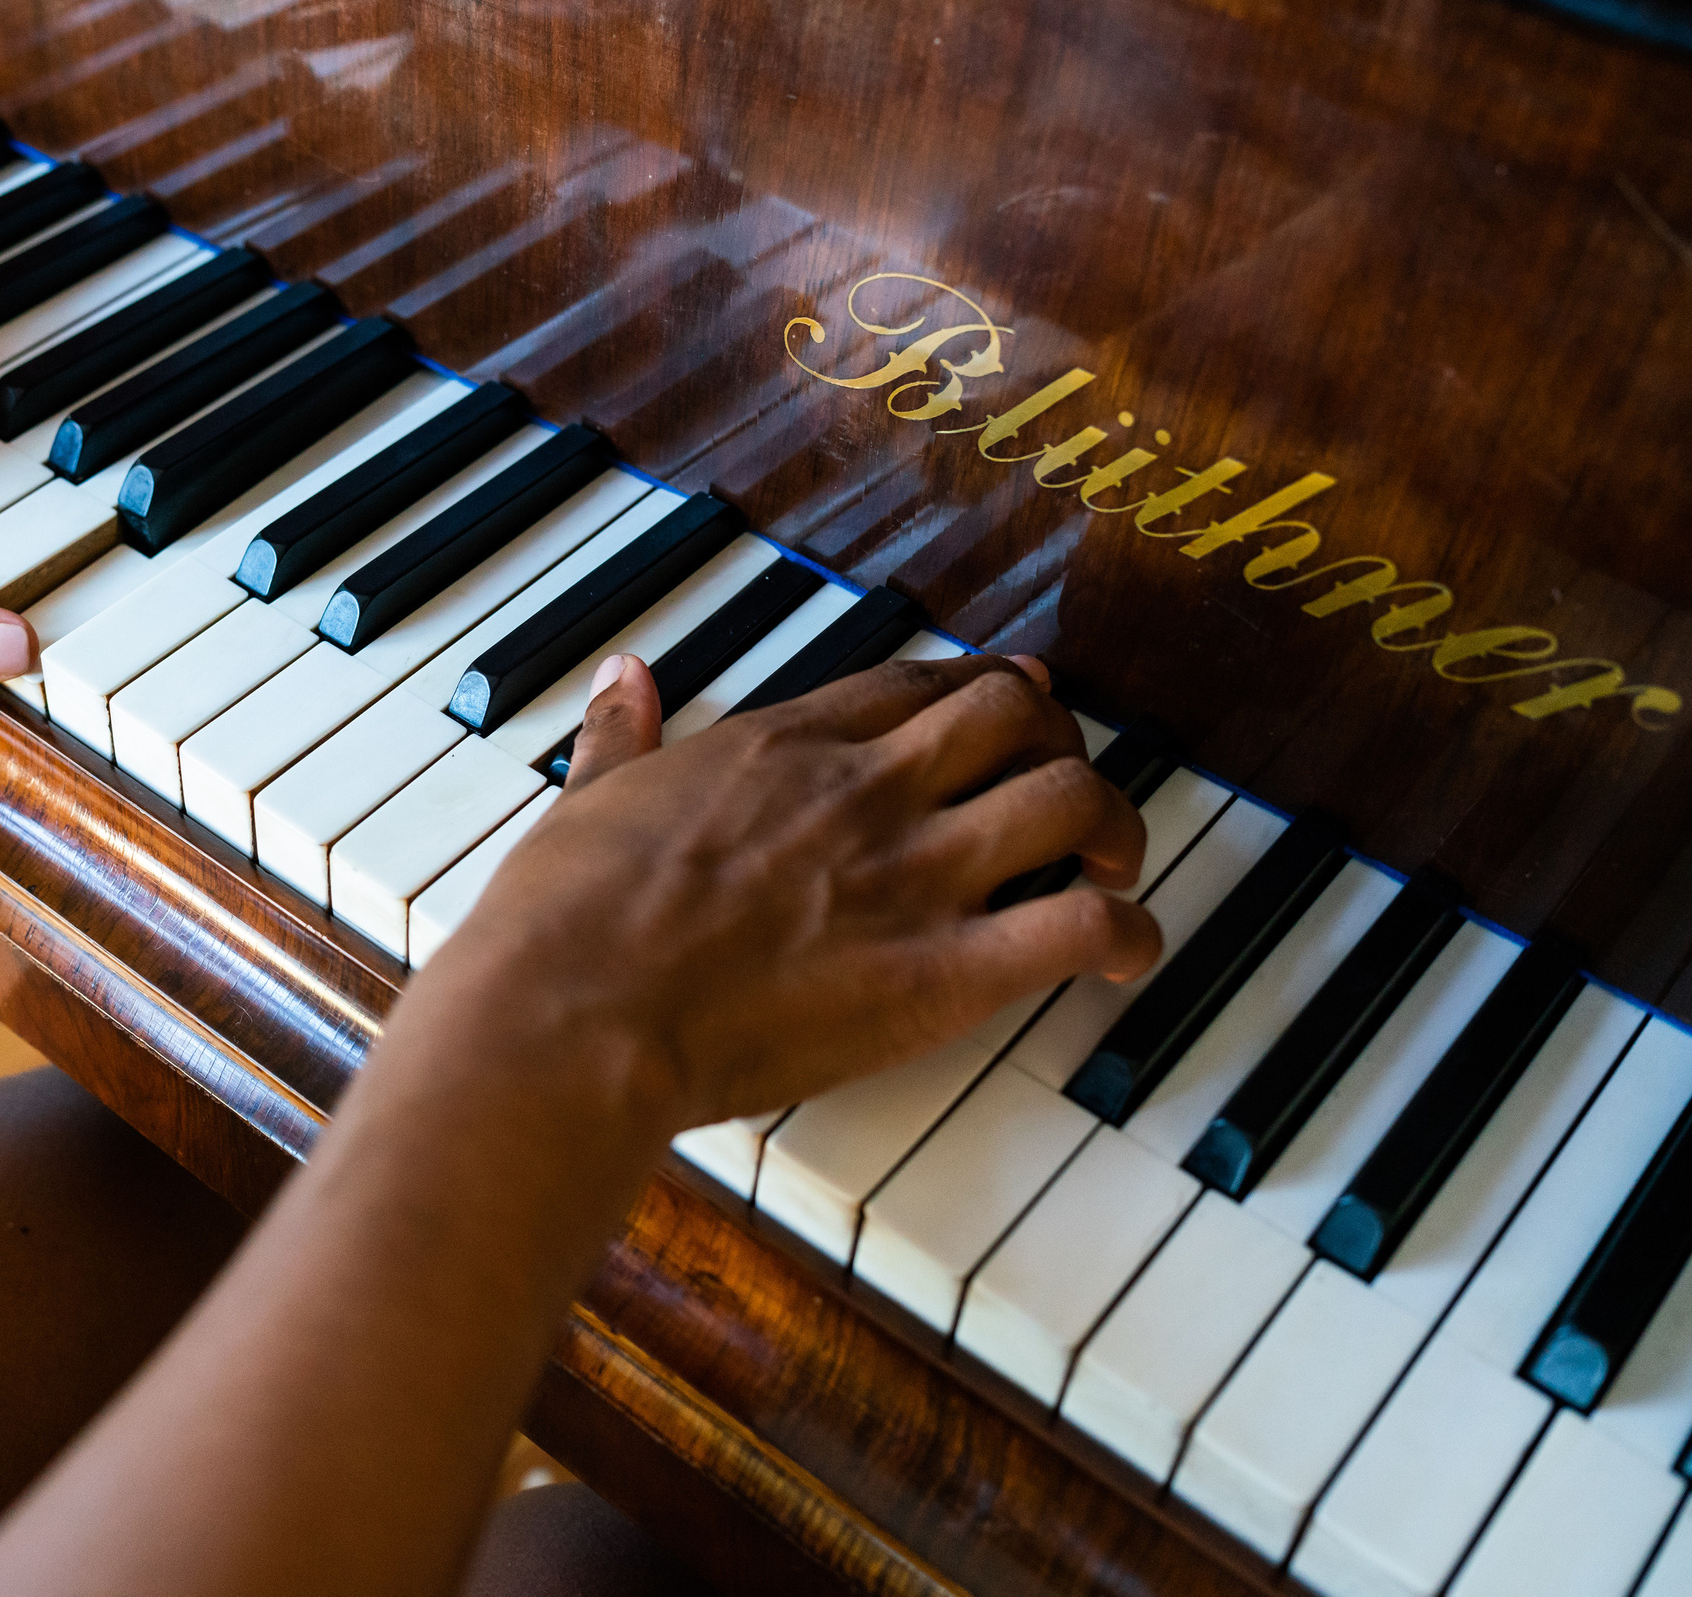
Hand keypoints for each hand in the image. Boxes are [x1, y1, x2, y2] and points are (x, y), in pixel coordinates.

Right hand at [404, 651, 1161, 1130]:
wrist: (573, 1015)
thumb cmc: (564, 921)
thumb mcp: (589, 798)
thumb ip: (621, 735)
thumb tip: (622, 676)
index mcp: (785, 746)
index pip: (922, 685)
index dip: (988, 686)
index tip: (1020, 699)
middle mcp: (866, 791)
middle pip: (1019, 716)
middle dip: (1062, 742)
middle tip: (1067, 792)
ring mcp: (912, 877)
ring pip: (1072, 799)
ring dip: (1113, 826)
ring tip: (1111, 867)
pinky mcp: (941, 975)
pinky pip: (1081, 928)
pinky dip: (1126, 935)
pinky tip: (1124, 954)